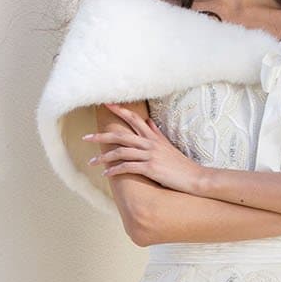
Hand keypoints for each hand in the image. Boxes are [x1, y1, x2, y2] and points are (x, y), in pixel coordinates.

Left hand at [81, 104, 205, 194]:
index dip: (119, 110)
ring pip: (121, 152)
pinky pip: (128, 167)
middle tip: (86, 138)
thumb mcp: (168, 145)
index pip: (133, 118)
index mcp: (153, 136)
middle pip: (121, 135)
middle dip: (102, 136)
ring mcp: (150, 155)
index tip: (105, 103)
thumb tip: (148, 121)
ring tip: (91, 162)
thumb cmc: (180, 163)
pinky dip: (115, 170)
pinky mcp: (151, 168)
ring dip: (104, 157)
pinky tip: (106, 174)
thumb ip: (156, 133)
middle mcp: (150, 143)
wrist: (194, 177)